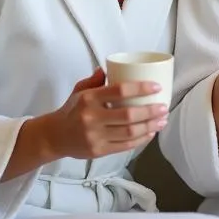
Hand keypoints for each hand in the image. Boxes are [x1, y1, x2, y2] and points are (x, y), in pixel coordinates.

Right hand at [36, 68, 168, 160]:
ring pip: (129, 132)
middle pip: (129, 114)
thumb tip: (107, 67)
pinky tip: (150, 133)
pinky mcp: (98, 151)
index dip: (141, 88)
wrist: (54, 136)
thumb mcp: (80, 90)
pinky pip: (125, 146)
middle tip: (164, 107)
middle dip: (150, 111)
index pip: (120, 90)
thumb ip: (95, 79)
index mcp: (89, 98)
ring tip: (162, 120)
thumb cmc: (72, 110)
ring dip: (150, 126)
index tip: (156, 87)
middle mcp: (92, 117)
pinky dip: (140, 140)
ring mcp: (95, 136)